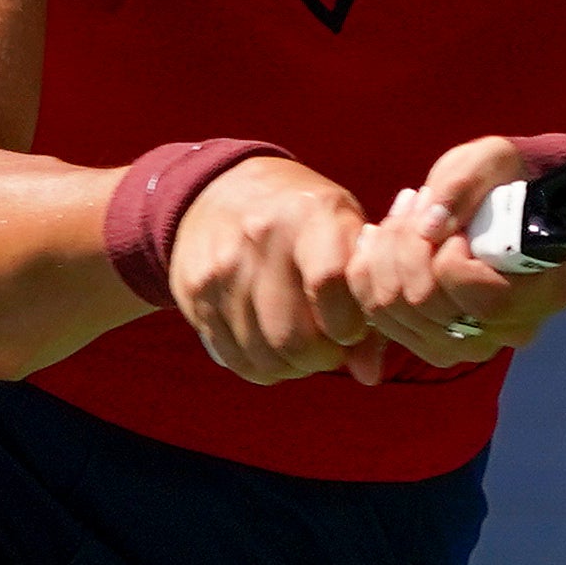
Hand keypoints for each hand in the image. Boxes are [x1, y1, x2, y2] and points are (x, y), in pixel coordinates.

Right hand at [167, 157, 388, 385]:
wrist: (220, 189)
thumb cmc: (304, 218)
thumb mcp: (343, 232)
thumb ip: (363, 297)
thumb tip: (369, 375)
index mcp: (310, 213)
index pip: (328, 283)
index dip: (348, 324)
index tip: (353, 328)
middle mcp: (261, 236)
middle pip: (294, 336)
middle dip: (322, 358)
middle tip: (330, 349)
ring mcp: (223, 266)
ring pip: (265, 356)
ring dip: (294, 367)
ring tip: (304, 347)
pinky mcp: (195, 292)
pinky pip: (236, 359)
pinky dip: (263, 368)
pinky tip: (274, 348)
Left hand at [346, 136, 565, 368]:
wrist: (509, 207)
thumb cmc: (506, 179)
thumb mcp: (490, 161)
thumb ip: (463, 187)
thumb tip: (430, 228)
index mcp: (545, 291)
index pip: (475, 291)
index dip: (447, 248)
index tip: (456, 218)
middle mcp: (511, 331)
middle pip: (423, 301)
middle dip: (403, 242)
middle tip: (414, 199)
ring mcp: (473, 344)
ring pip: (392, 311)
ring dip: (383, 253)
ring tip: (400, 214)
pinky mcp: (437, 344)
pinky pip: (379, 318)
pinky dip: (368, 274)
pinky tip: (378, 240)